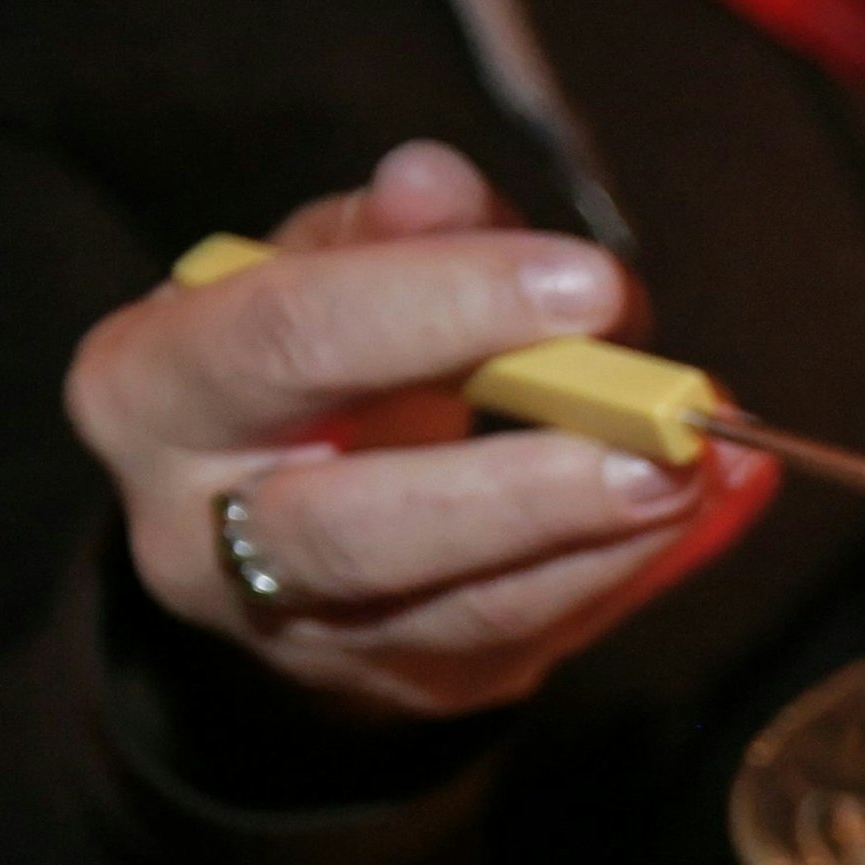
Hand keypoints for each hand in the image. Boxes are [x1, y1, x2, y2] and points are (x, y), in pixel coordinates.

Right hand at [64, 140, 776, 721]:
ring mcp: (309, 634)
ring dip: (599, 538)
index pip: (284, 341)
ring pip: (462, 607)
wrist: (272, 512)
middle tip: (658, 427)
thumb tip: (436, 181)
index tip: (585, 281)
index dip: (436, 306)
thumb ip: (387, 233)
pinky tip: (714, 505)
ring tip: (699, 470)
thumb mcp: (322, 271)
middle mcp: (199, 537)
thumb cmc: (308, 362)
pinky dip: (636, 569)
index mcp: (150, 391)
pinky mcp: (414, 683)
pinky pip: (538, 636)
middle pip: (355, 524)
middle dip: (521, 479)